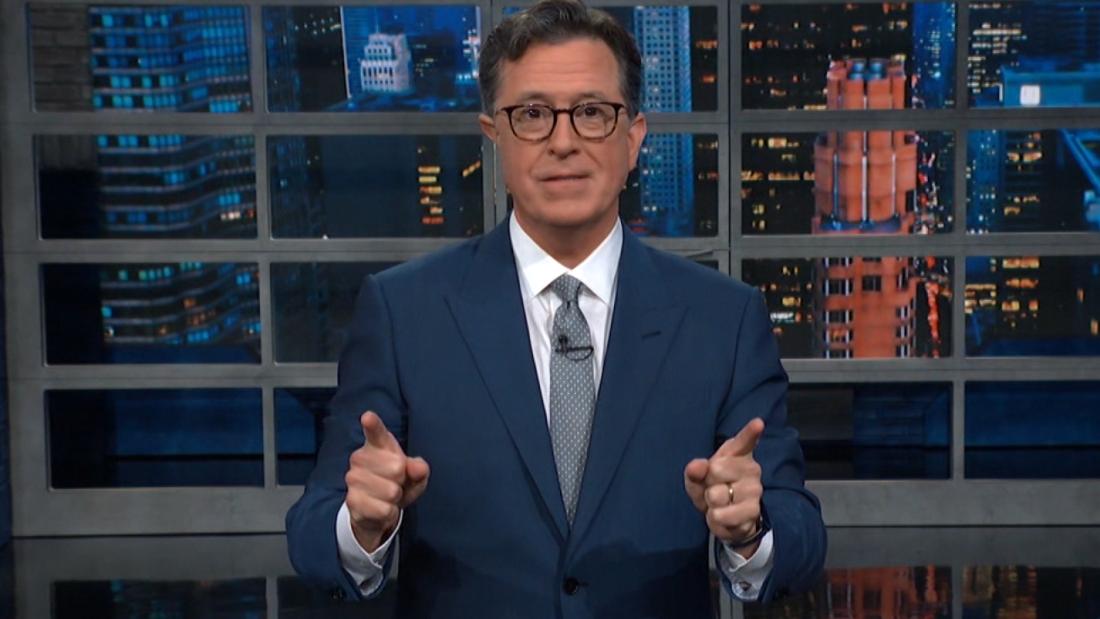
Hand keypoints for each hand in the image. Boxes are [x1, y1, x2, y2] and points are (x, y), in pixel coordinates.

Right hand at [345, 411, 429, 551]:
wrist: (375, 511)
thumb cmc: (397, 483)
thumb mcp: (414, 475)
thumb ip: (419, 468)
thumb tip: (418, 467)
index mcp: (377, 445)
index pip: (376, 432)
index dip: (373, 424)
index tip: (368, 417)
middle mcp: (360, 457)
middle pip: (397, 468)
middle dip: (402, 480)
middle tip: (395, 483)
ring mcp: (353, 478)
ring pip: (391, 491)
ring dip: (396, 499)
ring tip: (387, 497)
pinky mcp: (352, 500)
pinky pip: (384, 510)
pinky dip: (389, 513)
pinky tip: (382, 509)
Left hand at [683, 418, 763, 556]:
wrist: (728, 519)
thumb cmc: (713, 489)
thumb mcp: (697, 480)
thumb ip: (694, 471)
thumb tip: (696, 465)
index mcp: (738, 455)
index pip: (744, 441)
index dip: (750, 432)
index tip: (758, 423)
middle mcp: (751, 469)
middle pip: (716, 469)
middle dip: (707, 483)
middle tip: (714, 488)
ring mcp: (754, 490)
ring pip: (717, 495)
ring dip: (711, 504)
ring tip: (719, 504)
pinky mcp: (754, 511)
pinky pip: (722, 515)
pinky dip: (715, 520)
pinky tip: (723, 516)